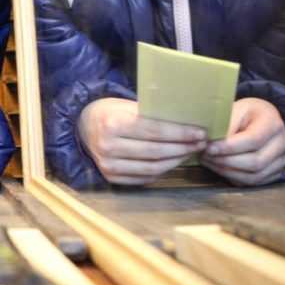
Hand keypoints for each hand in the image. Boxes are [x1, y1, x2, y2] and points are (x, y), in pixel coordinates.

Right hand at [77, 97, 204, 184]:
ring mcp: (108, 165)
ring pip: (152, 168)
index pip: (154, 131)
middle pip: (156, 151)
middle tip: (201, 143)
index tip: (200, 132)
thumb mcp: (127, 106)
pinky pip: (144, 178)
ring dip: (176, 161)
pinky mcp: (111, 177)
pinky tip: (172, 162)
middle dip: (183, 147)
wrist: (83, 127)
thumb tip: (188, 122)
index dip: (180, 133)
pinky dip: (162, 171)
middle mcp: (108, 146)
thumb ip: (151, 115)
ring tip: (189, 152)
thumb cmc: (111, 113)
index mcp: (112, 124)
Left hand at [201, 97, 284, 185]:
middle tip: (205, 155)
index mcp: (273, 123)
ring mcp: (281, 160)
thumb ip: (226, 125)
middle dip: (225, 161)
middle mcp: (281, 143)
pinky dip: (234, 178)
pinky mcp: (276, 172)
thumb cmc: (246, 113)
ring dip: (227, 172)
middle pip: (255, 162)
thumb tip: (212, 144)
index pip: (253, 140)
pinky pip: (254, 182)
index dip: (229, 147)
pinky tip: (220, 168)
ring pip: (254, 176)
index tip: (209, 147)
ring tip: (209, 162)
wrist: (261, 118)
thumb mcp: (236, 109)